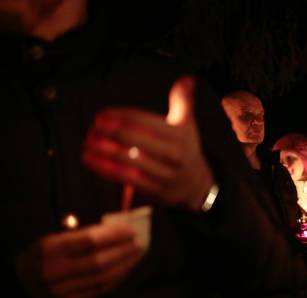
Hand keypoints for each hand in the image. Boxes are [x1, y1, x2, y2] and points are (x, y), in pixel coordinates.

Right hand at [16, 225, 143, 297]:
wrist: (21, 282)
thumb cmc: (43, 254)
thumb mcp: (55, 238)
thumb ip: (83, 235)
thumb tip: (118, 230)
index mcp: (50, 249)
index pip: (89, 241)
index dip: (113, 236)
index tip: (130, 230)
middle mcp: (54, 271)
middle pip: (98, 261)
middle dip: (123, 252)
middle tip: (139, 243)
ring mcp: (60, 290)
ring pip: (101, 278)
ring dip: (124, 266)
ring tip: (137, 255)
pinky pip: (99, 290)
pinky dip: (116, 279)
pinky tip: (126, 269)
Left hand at [83, 76, 214, 211]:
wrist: (196, 184)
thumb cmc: (185, 149)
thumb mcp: (187, 124)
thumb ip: (183, 101)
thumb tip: (187, 78)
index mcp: (178, 135)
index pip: (141, 120)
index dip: (118, 115)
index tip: (102, 115)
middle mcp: (171, 154)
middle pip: (132, 139)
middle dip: (108, 132)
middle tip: (94, 127)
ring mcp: (162, 173)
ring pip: (126, 160)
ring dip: (102, 150)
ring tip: (88, 142)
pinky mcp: (153, 189)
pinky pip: (124, 178)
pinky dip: (104, 168)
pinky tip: (91, 160)